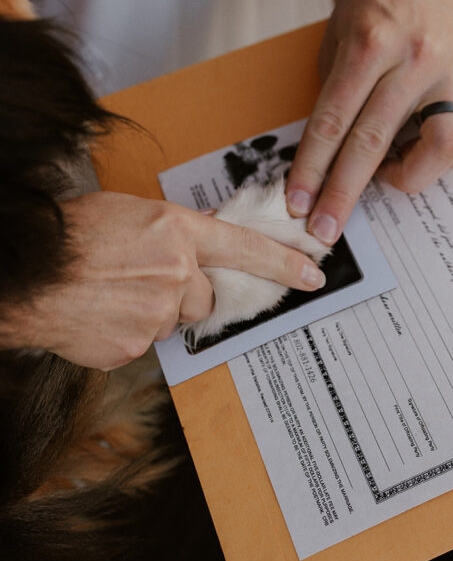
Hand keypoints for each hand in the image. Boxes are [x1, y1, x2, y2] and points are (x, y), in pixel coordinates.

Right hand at [4, 191, 325, 369]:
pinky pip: (144, 342)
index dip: (283, 263)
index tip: (315, 273)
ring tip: (113, 293)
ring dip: (154, 311)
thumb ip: (173, 232)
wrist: (27, 273)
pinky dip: (126, 331)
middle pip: (206, 295)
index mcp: (178, 231)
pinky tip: (100, 313)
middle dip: (185, 292)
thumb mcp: (131, 212)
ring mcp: (156, 313)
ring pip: (174, 319)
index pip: (246, 249)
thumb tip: (196, 249)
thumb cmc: (70, 233)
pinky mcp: (133, 347)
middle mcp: (176, 272)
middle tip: (145, 280)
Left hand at [287, 0, 452, 243]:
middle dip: (343, 193)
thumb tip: (325, 158)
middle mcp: (414, 59)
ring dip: (410, 175)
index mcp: (370, 45)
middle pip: (373, 142)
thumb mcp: (336, 40)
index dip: (312, 169)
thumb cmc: (369, 0)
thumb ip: (334, 96)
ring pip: (441, 145)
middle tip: (324, 230)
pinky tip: (427, 154)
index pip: (333, 122)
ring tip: (389, 177)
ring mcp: (452, 70)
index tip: (297, 204)